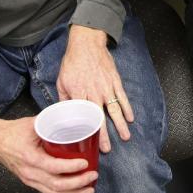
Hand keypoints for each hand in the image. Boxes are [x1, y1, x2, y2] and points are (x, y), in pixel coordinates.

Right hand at [0, 116, 96, 192]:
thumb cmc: (12, 131)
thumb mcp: (32, 123)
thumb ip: (51, 120)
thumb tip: (71, 114)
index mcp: (29, 157)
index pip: (53, 167)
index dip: (70, 167)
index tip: (85, 163)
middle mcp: (30, 173)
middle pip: (56, 185)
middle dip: (78, 183)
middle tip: (93, 175)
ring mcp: (30, 180)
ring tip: (89, 189)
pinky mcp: (31, 182)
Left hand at [57, 25, 133, 152]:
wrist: (87, 43)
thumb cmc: (72, 62)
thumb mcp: (61, 80)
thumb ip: (64, 98)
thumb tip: (62, 113)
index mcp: (79, 93)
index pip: (83, 117)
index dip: (86, 131)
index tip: (88, 144)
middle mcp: (94, 92)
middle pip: (100, 117)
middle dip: (104, 135)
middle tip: (108, 149)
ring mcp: (106, 87)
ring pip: (114, 109)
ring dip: (120, 124)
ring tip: (125, 137)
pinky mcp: (115, 80)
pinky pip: (122, 97)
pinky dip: (127, 107)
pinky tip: (131, 118)